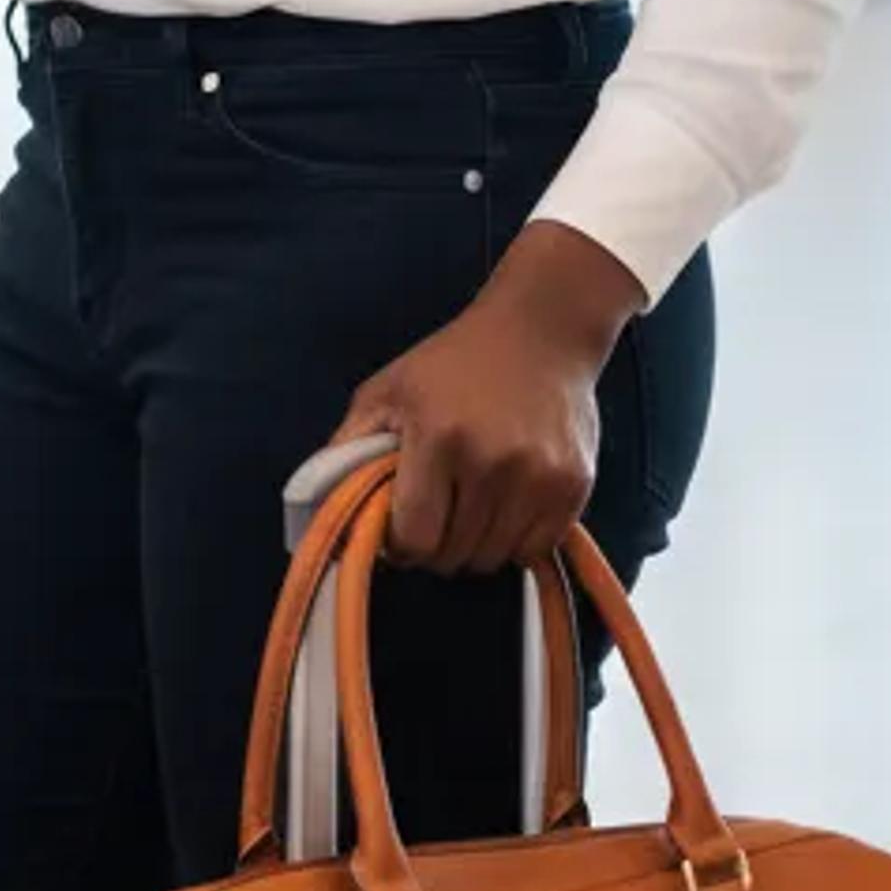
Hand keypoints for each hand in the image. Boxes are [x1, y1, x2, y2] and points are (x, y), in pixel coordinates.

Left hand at [337, 222, 645, 575]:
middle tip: (435, 513)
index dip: (400, 545)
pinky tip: (504, 503)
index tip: (399, 529)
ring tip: (468, 504)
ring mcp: (539, 478)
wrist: (541, 331)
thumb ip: (348, 449)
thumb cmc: (453, 362)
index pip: (416, 539)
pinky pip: (535, 549)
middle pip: (454, 555)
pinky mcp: (574, 487)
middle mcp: (493, 463)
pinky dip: (514, 540)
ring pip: (494, 559)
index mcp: (438, 438)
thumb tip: (317, 507)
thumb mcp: (387, 391)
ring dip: (474, 545)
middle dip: (436, 545)